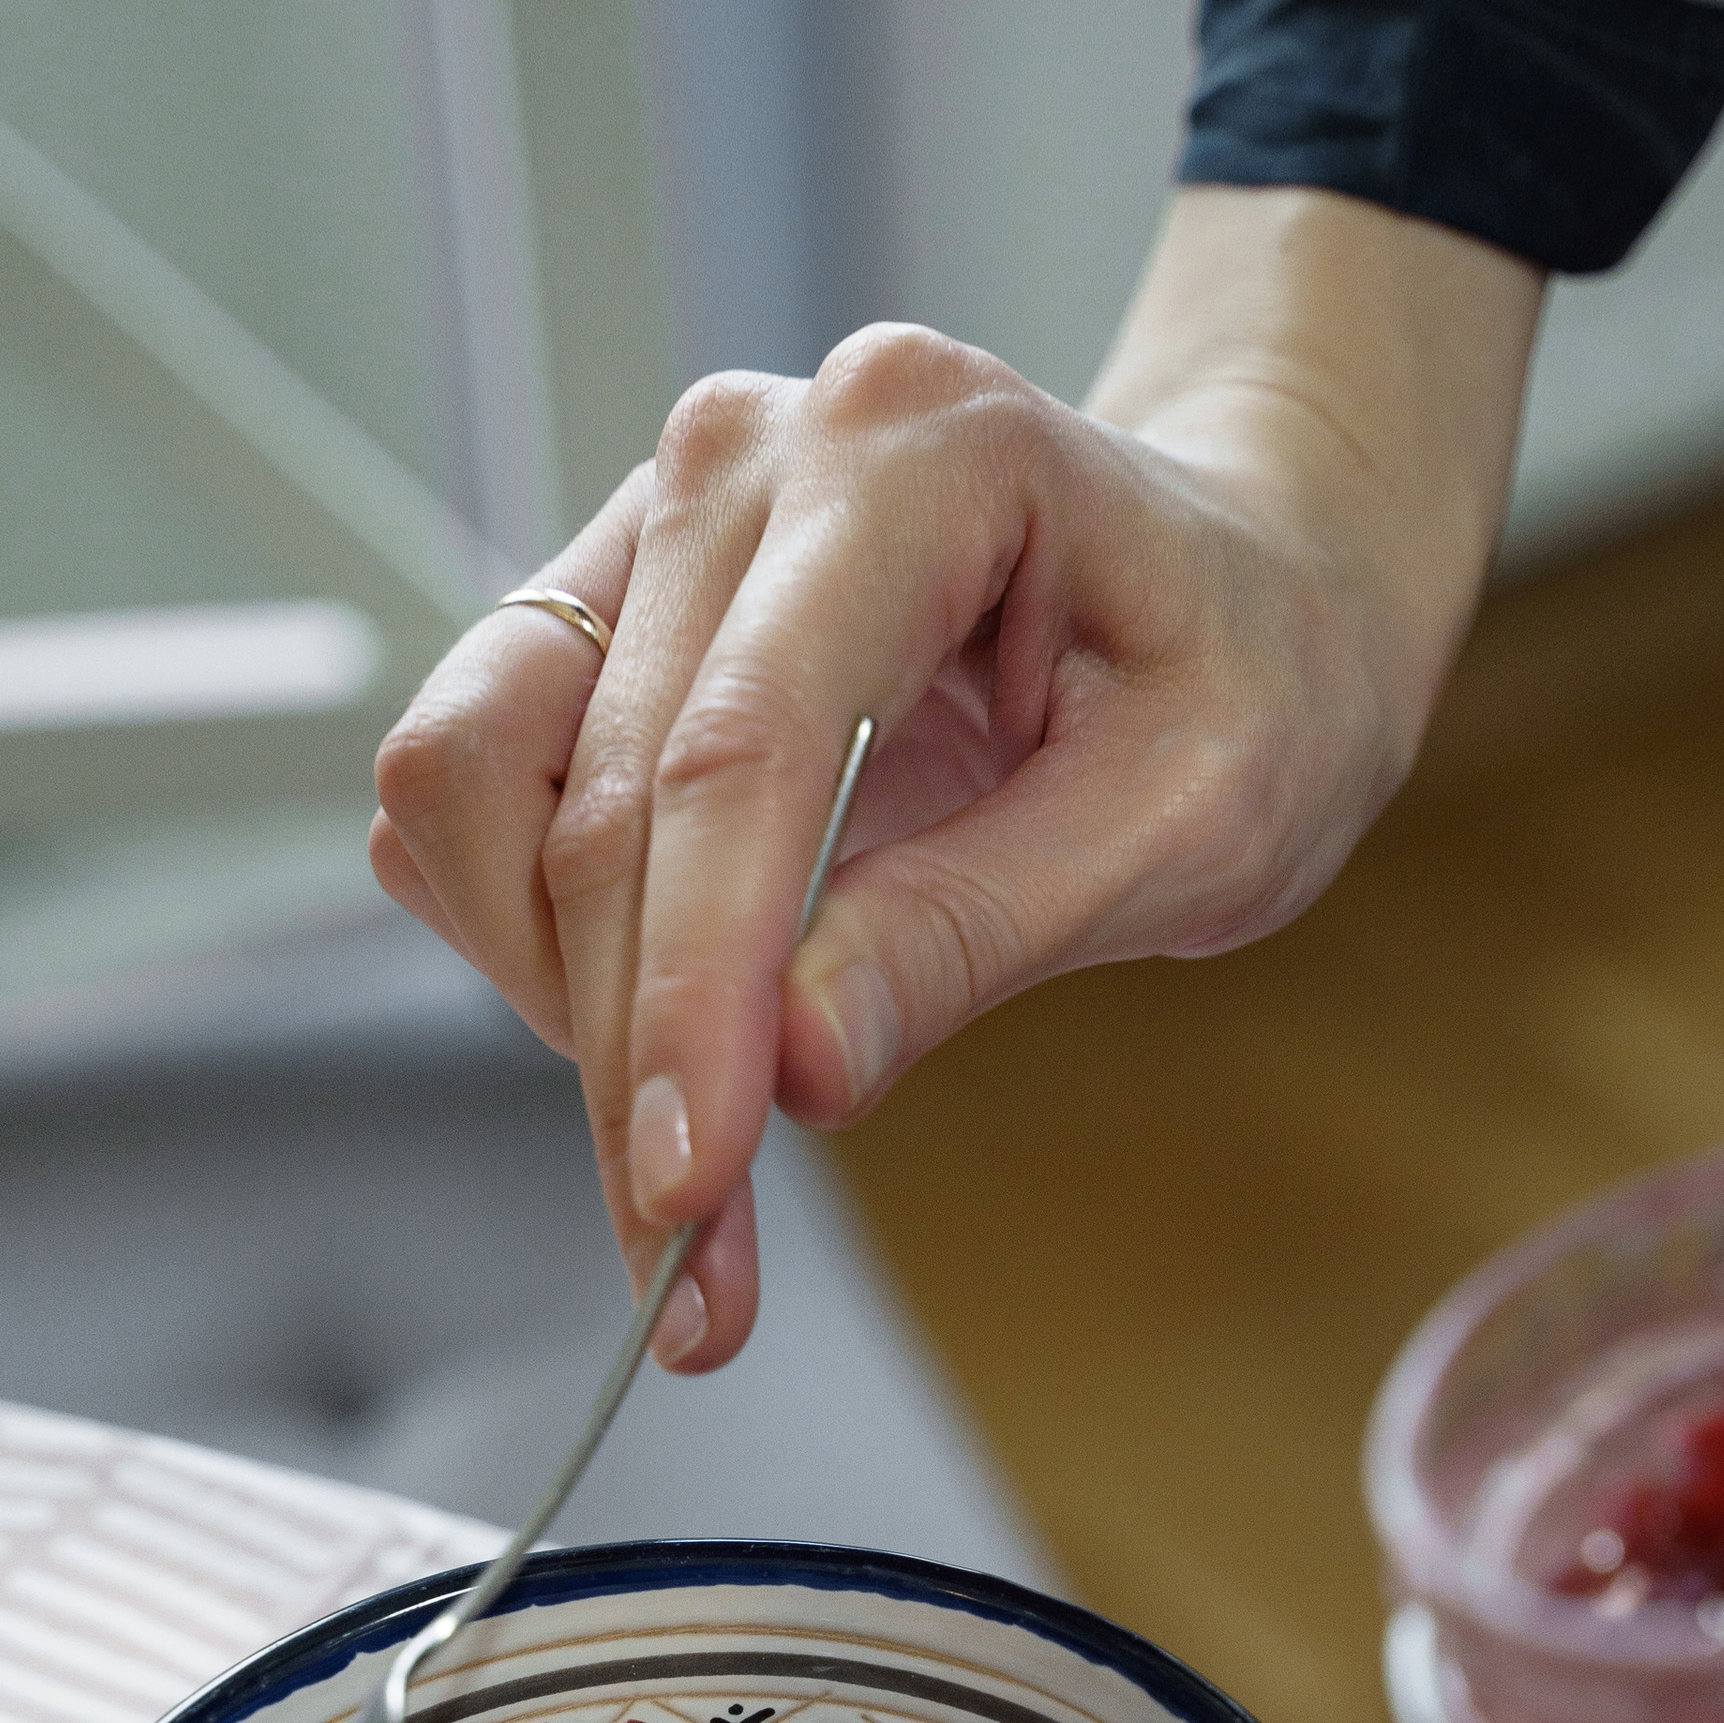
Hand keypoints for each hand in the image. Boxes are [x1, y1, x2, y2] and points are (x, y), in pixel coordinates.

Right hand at [371, 188, 1541, 1368]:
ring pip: (474, 791)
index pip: (740, 754)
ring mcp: (651, 523)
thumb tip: (798, 1067)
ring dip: (559, 1002)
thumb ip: (981, 931)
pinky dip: (539, 946)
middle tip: (692, 1270)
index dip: (694, 993)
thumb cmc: (1249, 672)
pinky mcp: (600, 611)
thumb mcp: (1193, 823)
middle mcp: (750, 458)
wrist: (1241, 582)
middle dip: (632, 1061)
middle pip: (597, 801)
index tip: (690, 1190)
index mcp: (919, 452)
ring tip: (700, 1139)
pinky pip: (476, 790)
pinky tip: (675, 1023)